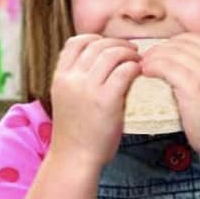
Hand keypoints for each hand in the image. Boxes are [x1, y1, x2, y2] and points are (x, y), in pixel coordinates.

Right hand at [47, 34, 142, 170]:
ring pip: (112, 53)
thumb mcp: (65, 100)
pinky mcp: (106, 100)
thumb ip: (76, 81)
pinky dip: (134, 67)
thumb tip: (99, 63)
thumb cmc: (74, 133)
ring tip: (138, 61)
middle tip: (131, 51)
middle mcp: (71, 79)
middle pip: (97, 45)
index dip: (95, 39)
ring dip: (129, 53)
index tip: (109, 45)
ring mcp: (88, 89)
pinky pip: (124, 71)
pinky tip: (139, 73)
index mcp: (60, 77)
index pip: (75, 42)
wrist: (74, 159)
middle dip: (118, 44)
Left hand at [137, 34, 199, 157]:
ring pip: (171, 53)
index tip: (160, 53)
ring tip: (142, 66)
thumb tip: (180, 69)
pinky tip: (146, 73)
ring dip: (153, 57)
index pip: (194, 39)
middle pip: (180, 43)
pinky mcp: (194, 87)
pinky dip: (153, 67)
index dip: (173, 43)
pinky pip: (167, 67)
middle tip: (145, 59)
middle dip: (159, 48)